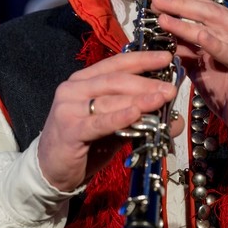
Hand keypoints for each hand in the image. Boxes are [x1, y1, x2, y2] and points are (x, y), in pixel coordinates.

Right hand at [37, 50, 182, 191]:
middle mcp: (74, 88)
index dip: (142, 59)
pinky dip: (119, 118)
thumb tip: (175, 119)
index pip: (116, 64)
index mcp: (84, 80)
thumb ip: (138, 117)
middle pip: (115, 80)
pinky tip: (136, 113)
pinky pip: (98, 122)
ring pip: (109, 100)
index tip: (167, 58)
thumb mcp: (114, 127)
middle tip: (171, 89)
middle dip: (146, 83)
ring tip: (162, 100)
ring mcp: (68, 107)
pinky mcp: (68, 129)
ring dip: (139, 100)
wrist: (51, 170)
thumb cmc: (85, 144)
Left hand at [151, 0, 227, 138]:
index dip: (182, 2)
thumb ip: (186, 48)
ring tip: (164, 20)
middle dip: (180, 6)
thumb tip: (163, 32)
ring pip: (214, 30)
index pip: (207, 7)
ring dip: (186, 24)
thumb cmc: (227, 90)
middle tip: (157, 3)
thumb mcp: (200, 65)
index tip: (160, 1)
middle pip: (209, 12)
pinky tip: (199, 35)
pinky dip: (213, 43)